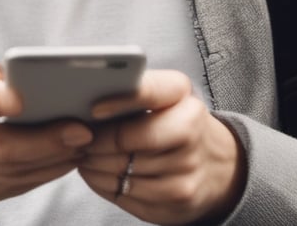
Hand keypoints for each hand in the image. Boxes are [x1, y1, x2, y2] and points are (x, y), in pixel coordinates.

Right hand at [0, 63, 93, 217]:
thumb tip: (44, 82)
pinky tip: (63, 162)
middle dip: (46, 141)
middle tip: (81, 132)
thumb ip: (1, 78)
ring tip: (81, 146)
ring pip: (9, 172)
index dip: (0, 100)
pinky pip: (10, 187)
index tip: (25, 100)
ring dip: (50, 162)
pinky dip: (41, 176)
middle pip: (0, 145)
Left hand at [77, 70, 245, 224]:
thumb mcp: (166, 95)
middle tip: (76, 137)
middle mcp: (190, 133)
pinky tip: (96, 173)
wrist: (220, 165)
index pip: (148, 93)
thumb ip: (133, 91)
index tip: (92, 109)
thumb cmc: (178, 121)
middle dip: (94, 141)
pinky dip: (103, 185)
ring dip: (93, 165)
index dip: (117, 101)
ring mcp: (186, 174)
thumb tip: (85, 104)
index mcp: (184, 96)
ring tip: (82, 155)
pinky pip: (125, 197)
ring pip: (120, 171)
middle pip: (125, 141)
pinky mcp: (177, 204)